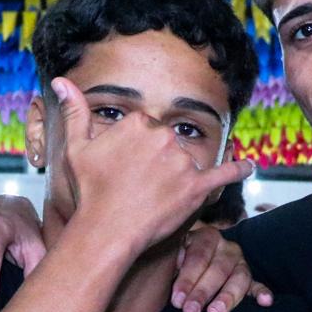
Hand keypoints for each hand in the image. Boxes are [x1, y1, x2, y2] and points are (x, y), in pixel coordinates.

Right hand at [48, 76, 254, 261]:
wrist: (106, 230)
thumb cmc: (90, 192)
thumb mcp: (76, 148)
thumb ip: (74, 111)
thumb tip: (61, 80)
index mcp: (138, 122)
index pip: (146, 129)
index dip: (136, 152)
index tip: (126, 171)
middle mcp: (163, 136)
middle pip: (168, 143)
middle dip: (157, 163)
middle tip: (138, 187)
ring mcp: (181, 162)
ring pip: (186, 162)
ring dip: (177, 176)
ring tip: (157, 197)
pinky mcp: (196, 187)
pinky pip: (223, 174)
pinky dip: (238, 171)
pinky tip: (250, 167)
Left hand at [173, 227, 272, 311]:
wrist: (180, 273)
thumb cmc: (171, 268)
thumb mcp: (167, 260)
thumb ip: (167, 264)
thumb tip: (165, 275)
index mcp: (204, 237)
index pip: (198, 257)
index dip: (187, 280)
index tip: (176, 301)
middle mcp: (225, 247)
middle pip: (218, 269)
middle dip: (202, 292)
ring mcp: (239, 263)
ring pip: (239, 278)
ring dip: (227, 297)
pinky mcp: (248, 280)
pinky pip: (257, 285)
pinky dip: (262, 293)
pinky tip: (265, 301)